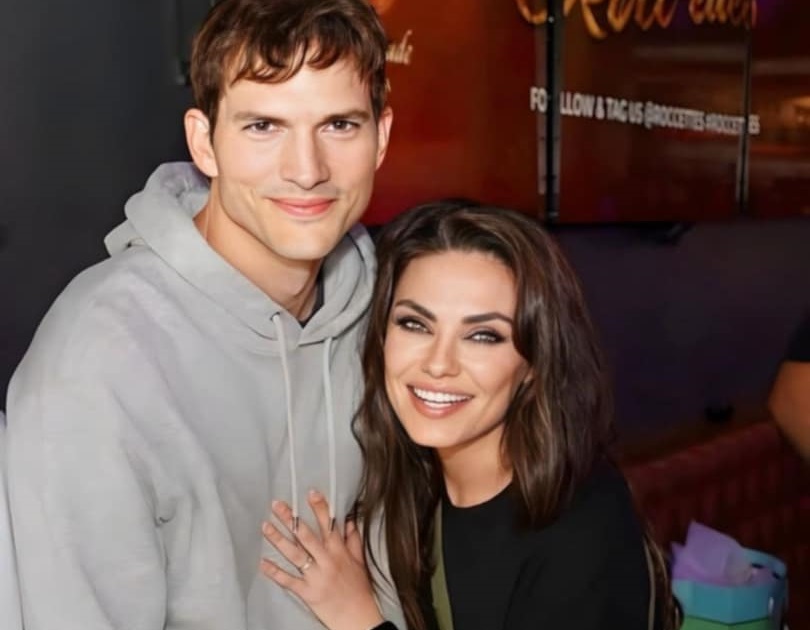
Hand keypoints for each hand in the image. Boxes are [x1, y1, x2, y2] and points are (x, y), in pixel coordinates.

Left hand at [261, 489, 383, 629]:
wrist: (359, 618)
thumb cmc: (359, 590)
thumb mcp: (360, 562)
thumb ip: (353, 540)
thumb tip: (348, 521)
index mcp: (339, 552)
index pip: (328, 525)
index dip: (319, 508)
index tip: (309, 493)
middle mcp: (327, 561)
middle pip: (306, 536)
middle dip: (290, 519)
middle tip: (277, 505)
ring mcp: (316, 577)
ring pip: (295, 554)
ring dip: (278, 539)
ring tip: (265, 526)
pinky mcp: (308, 592)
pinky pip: (289, 580)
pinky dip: (275, 572)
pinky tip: (263, 563)